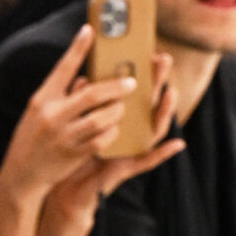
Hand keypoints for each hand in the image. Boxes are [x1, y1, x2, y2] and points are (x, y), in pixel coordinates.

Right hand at [0, 27, 140, 204]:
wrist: (22, 173)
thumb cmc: (34, 136)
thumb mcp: (39, 111)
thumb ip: (61, 94)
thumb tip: (86, 77)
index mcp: (42, 99)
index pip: (62, 68)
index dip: (77, 48)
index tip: (91, 30)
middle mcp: (51, 115)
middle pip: (91, 94)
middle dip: (115, 86)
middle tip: (133, 81)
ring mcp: (63, 136)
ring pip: (100, 119)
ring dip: (117, 111)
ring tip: (124, 107)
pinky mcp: (73, 155)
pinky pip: (101, 140)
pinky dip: (112, 133)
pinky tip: (116, 129)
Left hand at [45, 53, 182, 226]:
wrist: (56, 185)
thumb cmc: (64, 152)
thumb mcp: (71, 122)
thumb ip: (80, 103)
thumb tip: (82, 78)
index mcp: (111, 117)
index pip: (129, 91)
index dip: (139, 72)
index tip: (148, 50)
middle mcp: (124, 131)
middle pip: (144, 102)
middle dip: (156, 81)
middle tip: (164, 59)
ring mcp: (128, 149)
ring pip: (152, 128)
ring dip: (165, 111)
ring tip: (172, 93)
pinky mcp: (125, 168)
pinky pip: (147, 160)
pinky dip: (164, 154)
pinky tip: (179, 144)